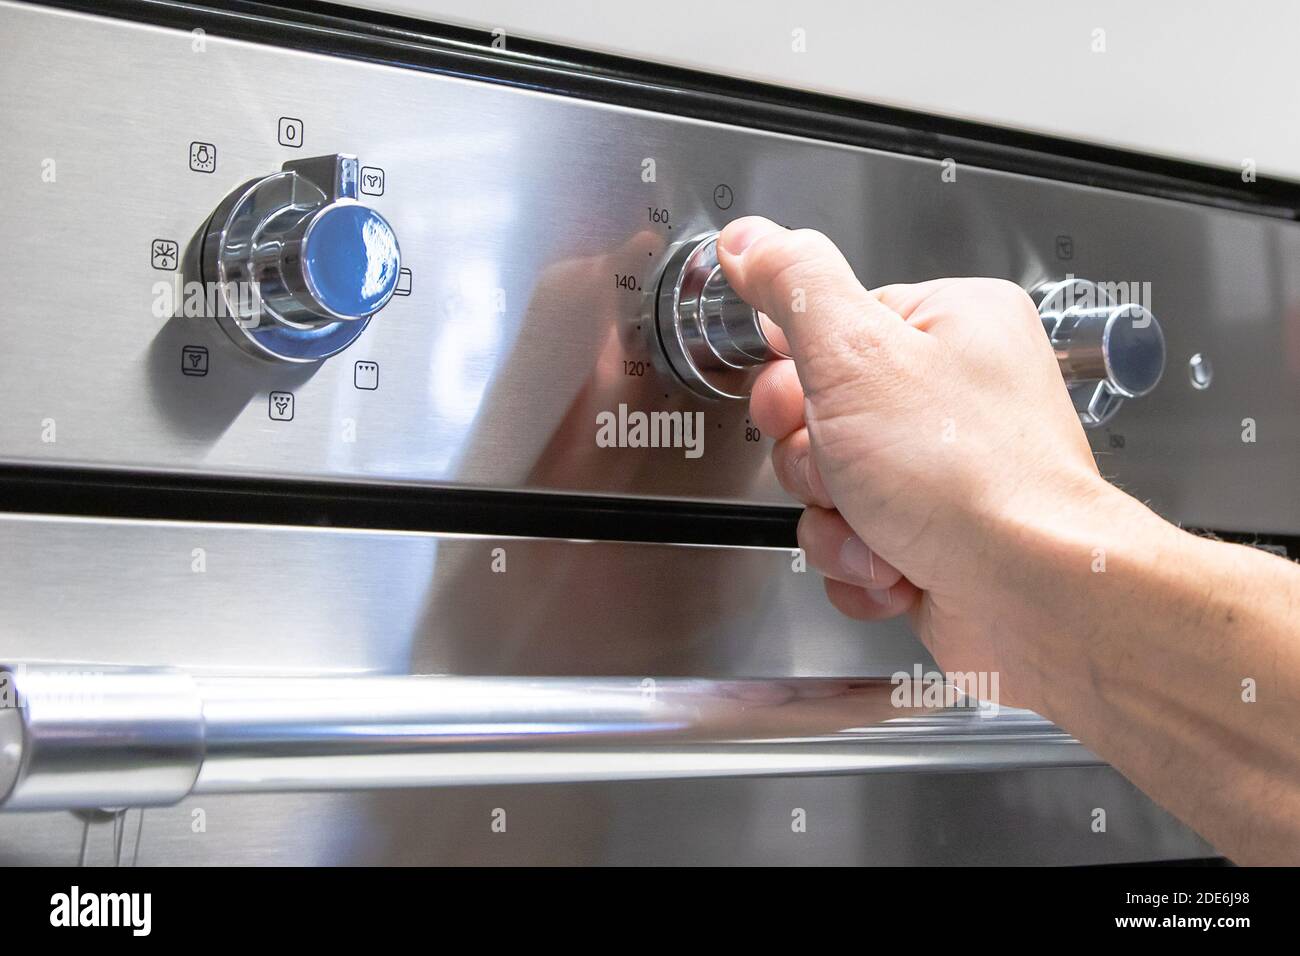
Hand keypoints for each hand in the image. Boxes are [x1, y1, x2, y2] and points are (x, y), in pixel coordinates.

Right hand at [717, 216, 1133, 709]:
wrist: (1030, 598)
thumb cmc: (970, 479)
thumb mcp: (857, 354)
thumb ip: (796, 287)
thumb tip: (752, 241)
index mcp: (951, 324)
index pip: (830, 328)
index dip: (796, 377)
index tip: (798, 401)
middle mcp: (955, 394)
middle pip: (820, 415)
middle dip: (815, 462)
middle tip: (845, 468)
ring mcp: (945, 471)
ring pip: (830, 488)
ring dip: (835, 522)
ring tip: (881, 528)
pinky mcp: (934, 536)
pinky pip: (853, 543)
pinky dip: (858, 564)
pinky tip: (893, 566)